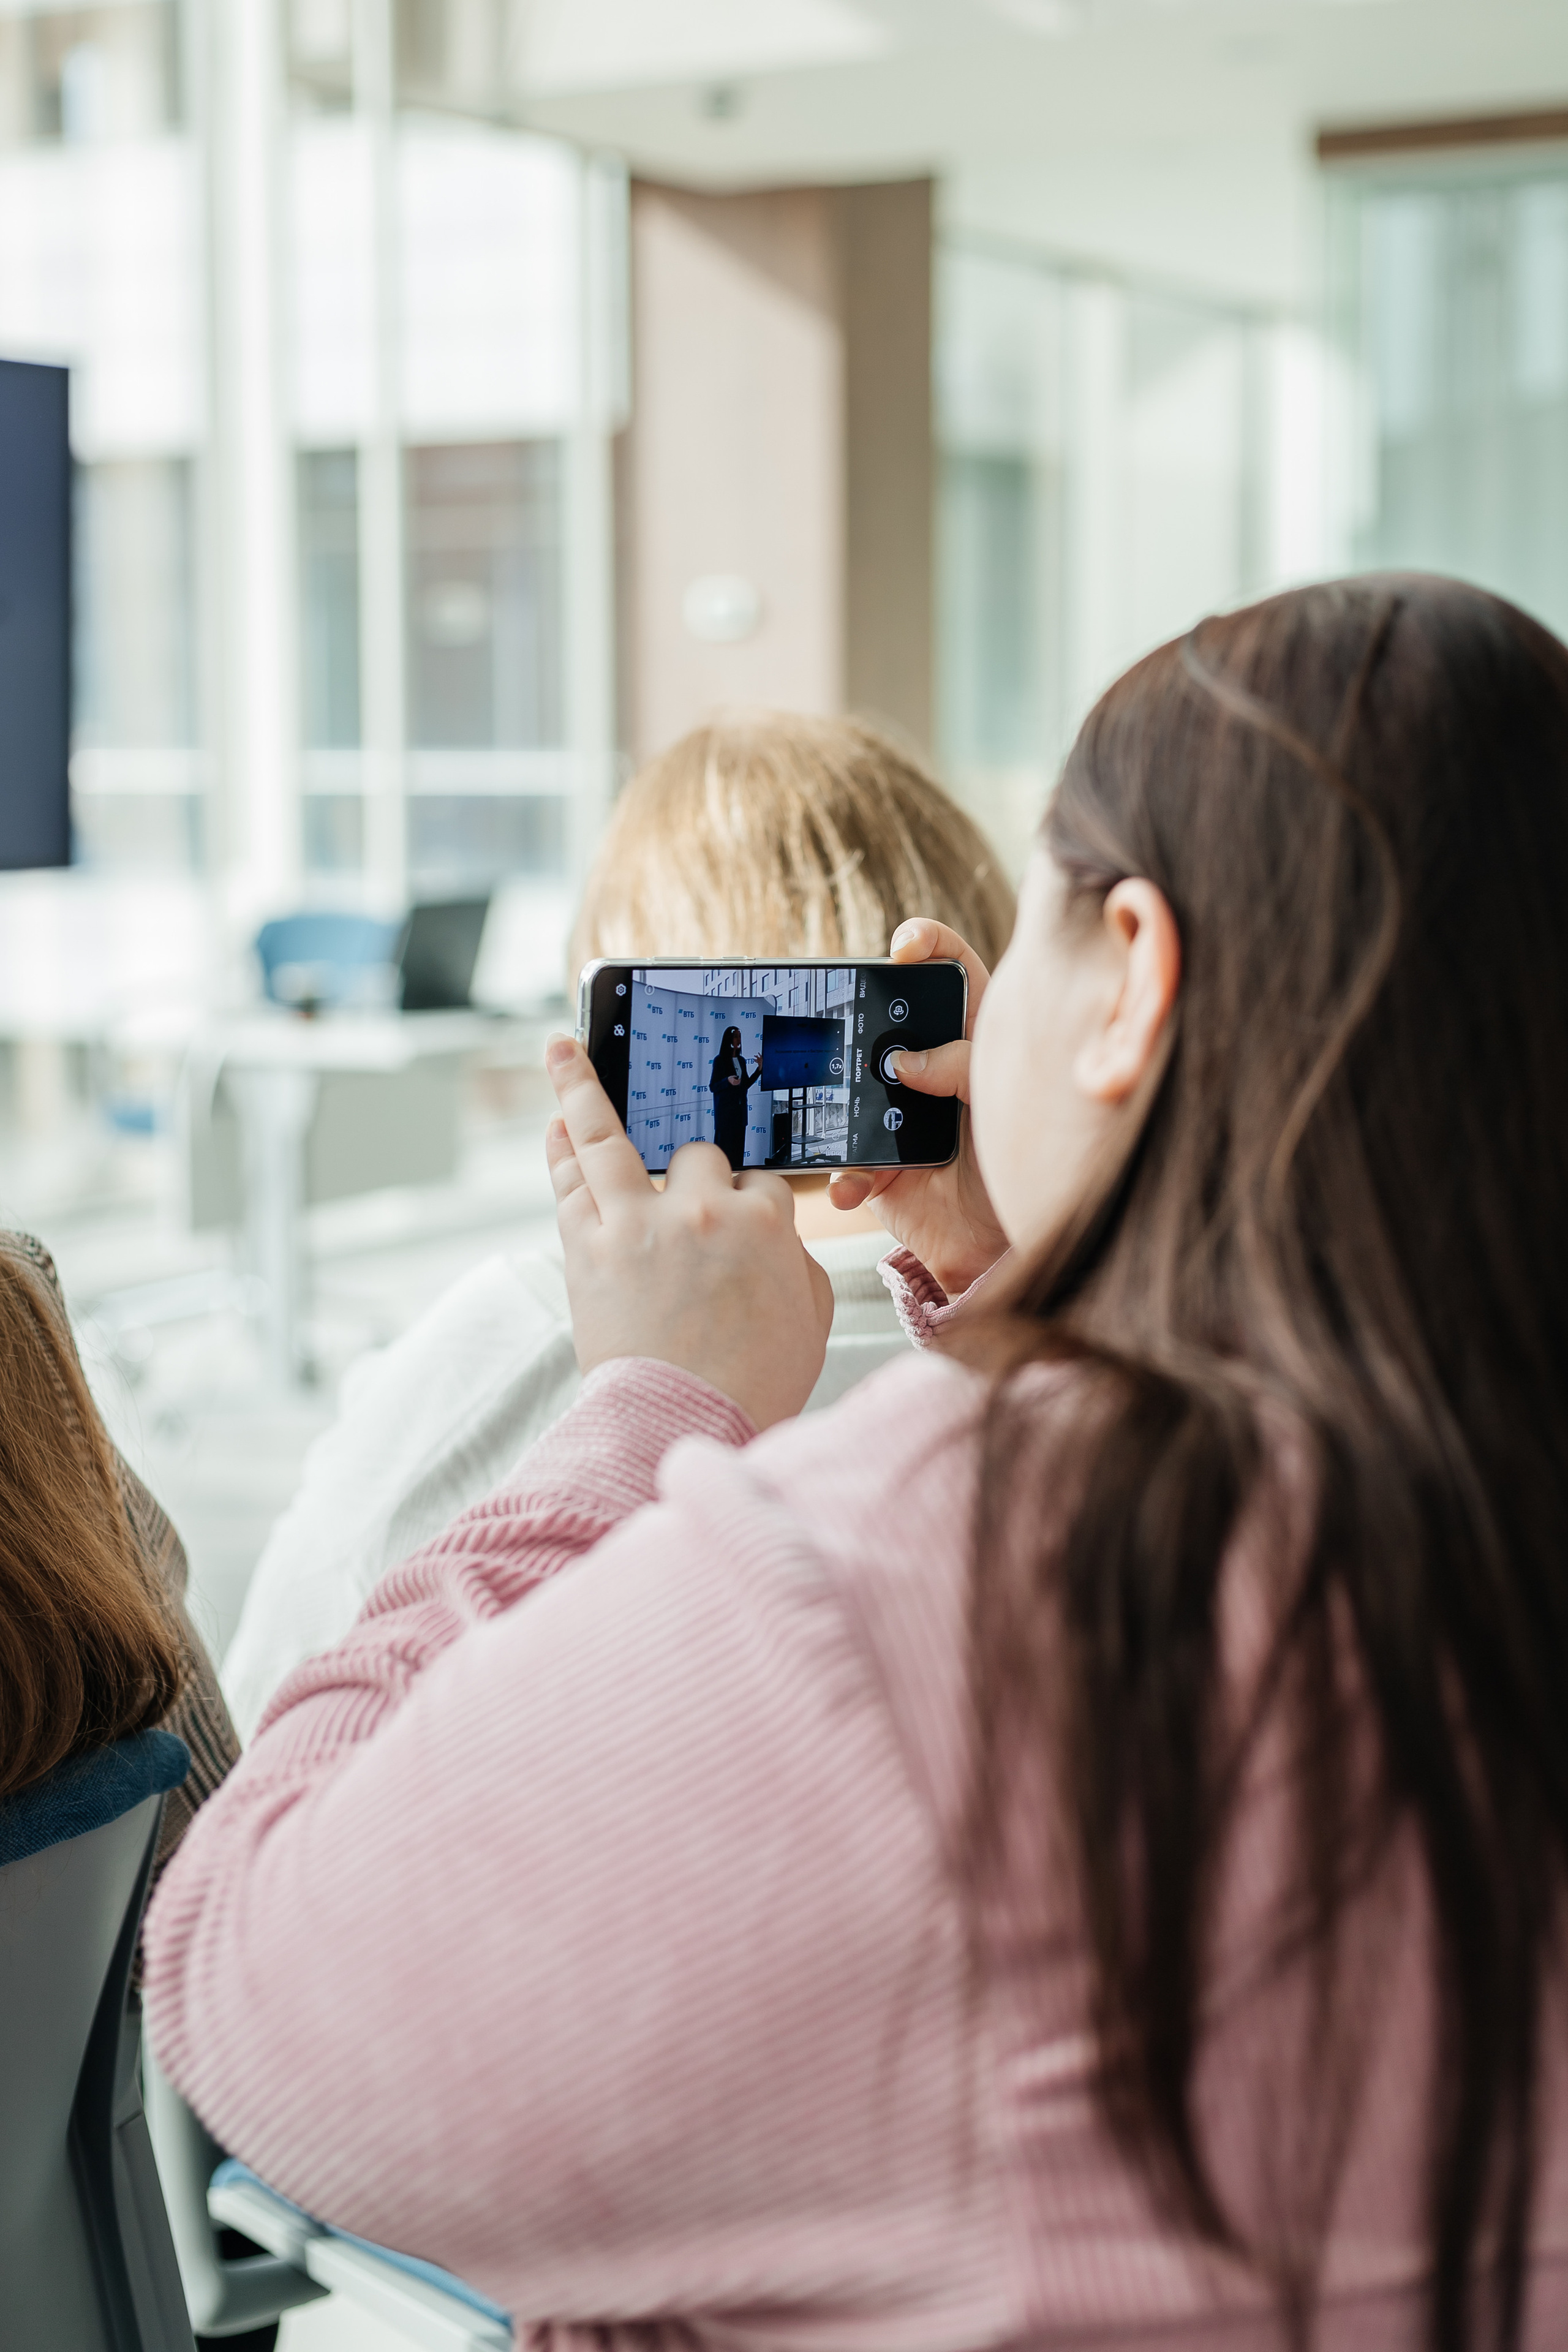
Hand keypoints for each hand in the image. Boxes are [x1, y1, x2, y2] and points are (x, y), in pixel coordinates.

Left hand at [545, 1038, 832, 1429]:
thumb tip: (777, 1239)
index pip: (757, 1181)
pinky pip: (572, 1177)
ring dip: (582, 1086)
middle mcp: (701, 1207)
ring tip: (562, 1048)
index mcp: (765, 1222)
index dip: (747, 1199)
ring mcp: (637, 1221)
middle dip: (693, 1172)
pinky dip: (562, 1145)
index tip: (737, 1213)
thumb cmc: (752, 1385)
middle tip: (682, 1204)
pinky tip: (556, 1121)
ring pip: (607, 1134)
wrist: (683, 1426)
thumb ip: (796, 1262)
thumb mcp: (811, 1318)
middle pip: (697, 1156)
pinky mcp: (587, 1245)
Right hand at [827, 919, 1009, 1299]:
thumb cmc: (1027, 1161)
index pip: (952, 971)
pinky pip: (845, 1165)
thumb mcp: (1008, 1099)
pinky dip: (845, 1176)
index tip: (907, 947)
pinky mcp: (878, 1169)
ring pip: (850, 1090)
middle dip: (860, 1015)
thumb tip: (903, 1063)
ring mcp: (897, 1117)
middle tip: (849, 1014)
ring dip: (839, 1101)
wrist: (1011, 1247)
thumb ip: (964, 1067)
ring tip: (848, 1114)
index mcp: (973, 1037)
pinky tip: (853, 1185)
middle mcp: (931, 1069)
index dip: (928, 945)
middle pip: (885, 1022)